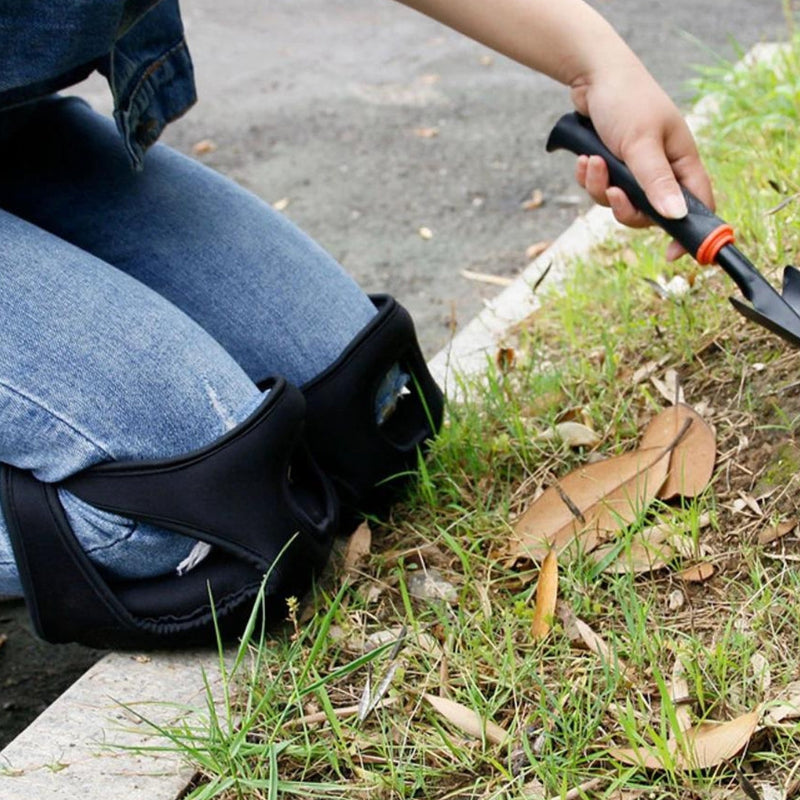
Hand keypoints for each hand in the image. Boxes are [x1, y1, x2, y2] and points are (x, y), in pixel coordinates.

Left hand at [570, 60, 713, 260]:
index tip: (671, 256)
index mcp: (681, 161)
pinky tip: (583, 159)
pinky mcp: (612, 167)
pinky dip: (590, 179)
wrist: (592, 78)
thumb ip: (656, 181)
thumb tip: (676, 216)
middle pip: (649, 214)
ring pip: (618, 203)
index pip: (696, 205)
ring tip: (591, 162)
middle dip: (625, 208)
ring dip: (601, 188)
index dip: (687, 231)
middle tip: (613, 192)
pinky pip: (600, 190)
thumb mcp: (642, 143)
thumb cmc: (627, 101)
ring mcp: (635, 170)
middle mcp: (661, 169)